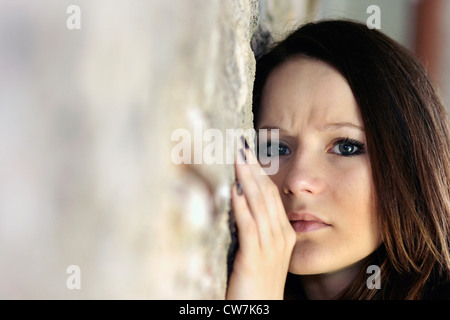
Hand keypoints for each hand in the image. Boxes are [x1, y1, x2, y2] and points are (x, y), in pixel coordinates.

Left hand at [226, 137, 295, 299]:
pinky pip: (249, 228)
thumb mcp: (262, 252)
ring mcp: (270, 248)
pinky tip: (234, 190)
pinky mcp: (254, 259)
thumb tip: (241, 201)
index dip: (260, 172)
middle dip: (254, 168)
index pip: (271, 196)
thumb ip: (256, 228)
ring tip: (238, 158)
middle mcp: (280, 237)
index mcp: (283, 234)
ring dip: (247, 180)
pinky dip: (242, 207)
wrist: (261, 310)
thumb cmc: (258, 282)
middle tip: (242, 145)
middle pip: (266, 195)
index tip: (249, 153)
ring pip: (259, 206)